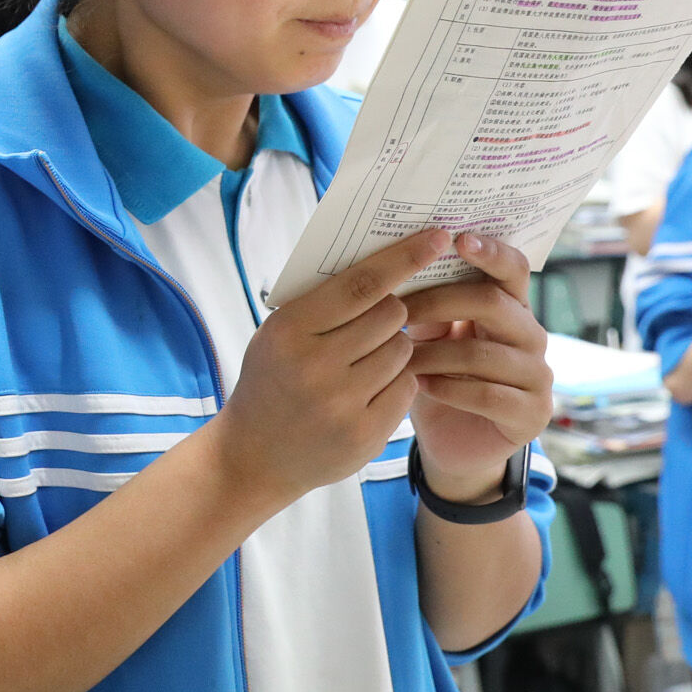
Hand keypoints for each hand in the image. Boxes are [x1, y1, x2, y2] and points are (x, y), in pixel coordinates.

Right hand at [199, 230, 442, 521]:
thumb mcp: (279, 334)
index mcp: (290, 330)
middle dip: (390, 313)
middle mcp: (315, 366)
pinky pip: (406, 387)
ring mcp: (341, 404)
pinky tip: (368, 391)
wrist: (253, 455)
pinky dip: (396, 382)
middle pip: (390, 315)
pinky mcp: (364, 434)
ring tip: (363, 363)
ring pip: (402, 350)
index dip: (404, 258)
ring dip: (393, 348)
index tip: (437, 237)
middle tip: (370, 325)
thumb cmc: (273, 379)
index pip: (361, 284)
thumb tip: (385, 260)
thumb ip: (323, 303)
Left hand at [402, 235, 553, 494]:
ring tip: (399, 358)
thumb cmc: (437, 379)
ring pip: (485, 353)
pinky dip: (450, 389)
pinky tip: (420, 387)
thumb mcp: (427, 337)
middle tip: (399, 310)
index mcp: (510, 307)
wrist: (452, 445)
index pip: (513, 269)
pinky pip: (490, 395)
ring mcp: (537, 375)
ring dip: (435, 354)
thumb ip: (426, 304)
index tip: (458, 238)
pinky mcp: (533, 413)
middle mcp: (531, 336)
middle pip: (495, 304)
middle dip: (441, 303)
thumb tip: (399, 260)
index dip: (490, 252)